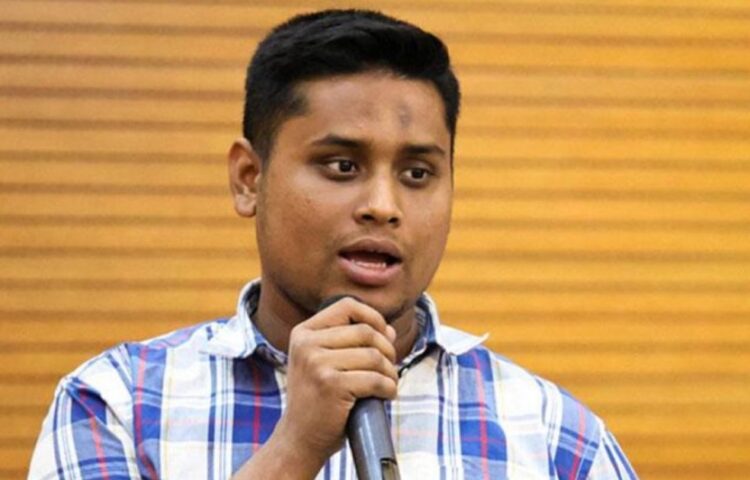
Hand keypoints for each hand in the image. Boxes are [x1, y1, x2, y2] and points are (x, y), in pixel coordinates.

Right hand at [275, 297, 397, 466]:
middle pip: (366, 331)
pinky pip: (375, 379)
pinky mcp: (331, 385)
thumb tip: (389, 329)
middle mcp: (307, 344)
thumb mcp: (325, 363)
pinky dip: (388, 388)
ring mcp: (317, 363)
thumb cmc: (318, 399)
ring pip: (374, 355)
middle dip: (387, 350)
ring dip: (390, 372)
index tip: (384, 337)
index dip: (373, 317)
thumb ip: (353, 342)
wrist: (299, 438)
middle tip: (389, 368)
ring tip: (388, 384)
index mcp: (303, 332)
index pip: (347, 306)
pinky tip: (386, 395)